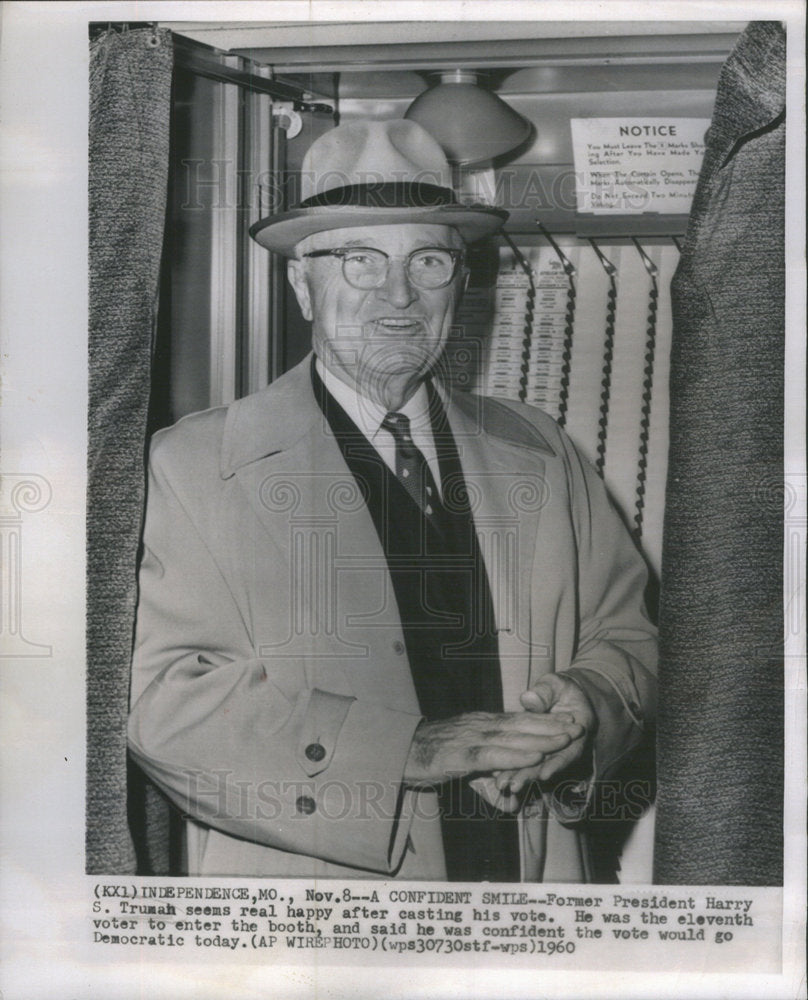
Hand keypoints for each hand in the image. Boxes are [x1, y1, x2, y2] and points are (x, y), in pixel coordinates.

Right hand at [404, 710, 582, 787]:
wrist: (398, 752)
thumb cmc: (432, 759)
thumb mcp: (467, 774)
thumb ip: (491, 788)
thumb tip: (513, 807)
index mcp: (482, 725)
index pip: (519, 720)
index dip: (544, 720)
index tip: (569, 720)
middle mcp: (479, 727)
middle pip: (521, 724)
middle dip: (551, 725)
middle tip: (579, 725)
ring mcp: (470, 739)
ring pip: (512, 737)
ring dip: (541, 737)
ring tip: (566, 738)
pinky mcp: (460, 755)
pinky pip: (494, 755)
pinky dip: (516, 755)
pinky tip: (535, 756)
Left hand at [493, 674, 595, 796]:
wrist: (562, 695)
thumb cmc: (559, 688)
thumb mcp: (556, 684)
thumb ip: (545, 692)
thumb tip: (529, 699)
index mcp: (580, 726)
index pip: (570, 750)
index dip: (557, 763)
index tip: (544, 775)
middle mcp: (569, 745)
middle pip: (550, 764)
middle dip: (533, 775)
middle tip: (514, 786)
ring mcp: (553, 752)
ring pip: (537, 766)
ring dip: (520, 776)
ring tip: (502, 785)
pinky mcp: (538, 752)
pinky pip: (526, 762)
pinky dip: (513, 769)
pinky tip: (497, 776)